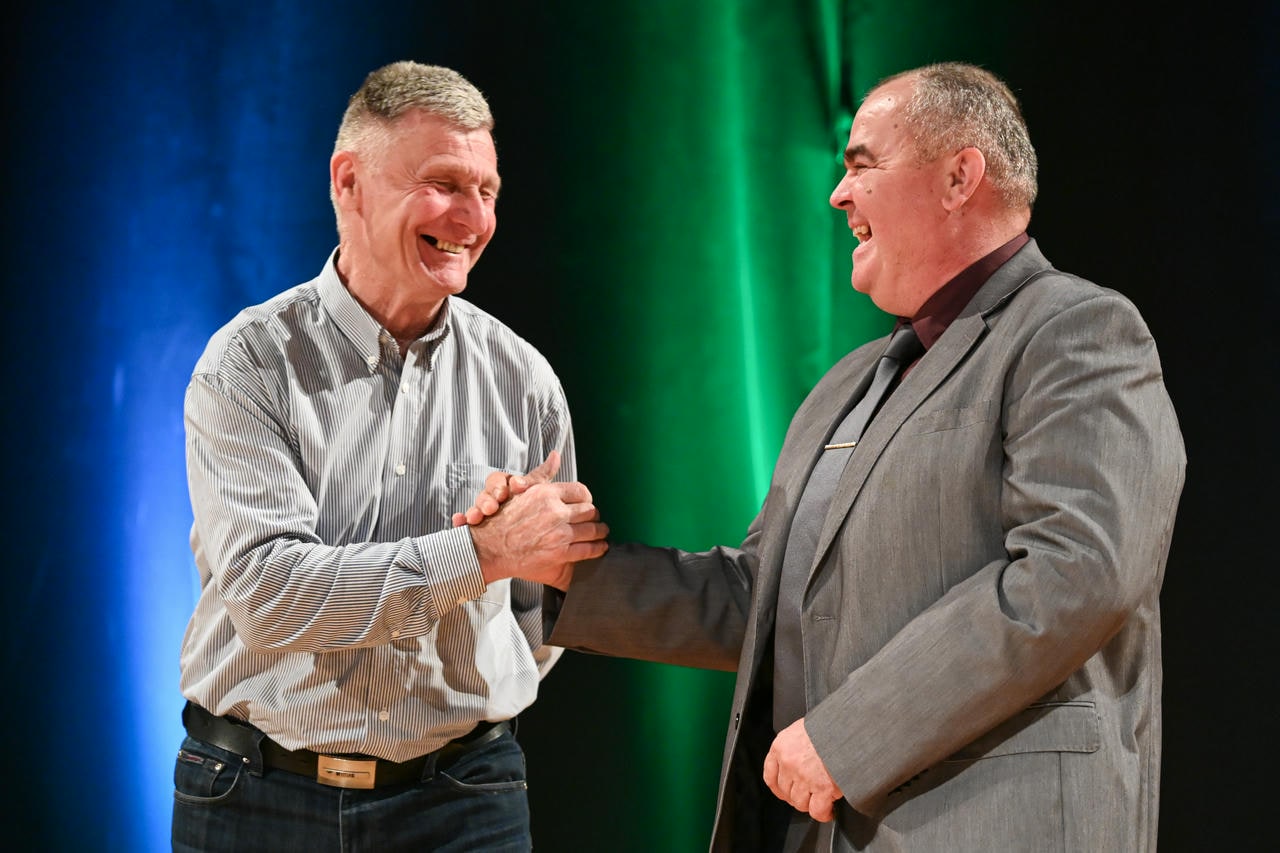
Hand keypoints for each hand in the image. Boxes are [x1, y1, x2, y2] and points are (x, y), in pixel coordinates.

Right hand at [451, 450, 560, 526]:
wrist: (511, 536)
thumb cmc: (523, 509)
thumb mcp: (533, 492)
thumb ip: (541, 477)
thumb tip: (556, 454)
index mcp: (503, 487)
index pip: (499, 479)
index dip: (504, 483)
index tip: (516, 487)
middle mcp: (489, 497)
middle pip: (485, 492)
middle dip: (488, 498)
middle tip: (492, 506)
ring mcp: (479, 511)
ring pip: (474, 506)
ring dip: (474, 510)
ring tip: (475, 517)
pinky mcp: (470, 525)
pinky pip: (461, 520)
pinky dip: (459, 520)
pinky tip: (459, 522)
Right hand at [468, 476, 607, 590]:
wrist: (490, 549)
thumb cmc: (503, 521)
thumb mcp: (521, 491)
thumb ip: (542, 473)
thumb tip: (556, 455)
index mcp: (547, 494)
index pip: (581, 492)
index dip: (587, 499)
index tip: (587, 504)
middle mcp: (555, 512)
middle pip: (589, 511)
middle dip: (594, 516)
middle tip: (597, 520)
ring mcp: (559, 533)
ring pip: (592, 530)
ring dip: (600, 532)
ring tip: (602, 533)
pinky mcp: (561, 553)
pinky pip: (588, 549)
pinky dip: (597, 548)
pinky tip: (600, 547)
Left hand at [763, 718, 842, 821]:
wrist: (848, 726)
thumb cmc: (830, 725)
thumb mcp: (804, 728)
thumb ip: (796, 746)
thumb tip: (800, 761)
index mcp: (782, 746)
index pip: (770, 775)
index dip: (779, 788)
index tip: (785, 792)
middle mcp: (789, 763)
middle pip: (786, 792)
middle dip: (798, 797)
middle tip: (810, 795)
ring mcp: (804, 776)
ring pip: (800, 803)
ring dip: (811, 805)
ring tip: (821, 800)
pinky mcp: (823, 787)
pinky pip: (818, 811)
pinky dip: (824, 813)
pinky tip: (829, 809)